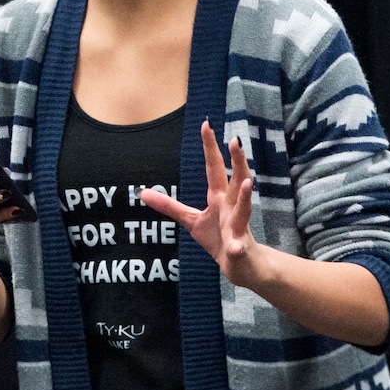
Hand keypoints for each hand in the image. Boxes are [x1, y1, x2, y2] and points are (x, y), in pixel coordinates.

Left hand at [140, 120, 255, 284]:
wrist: (242, 265)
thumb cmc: (218, 238)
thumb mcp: (190, 220)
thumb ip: (170, 206)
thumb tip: (142, 193)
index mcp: (219, 198)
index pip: (214, 168)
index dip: (210, 147)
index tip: (206, 124)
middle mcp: (231, 207)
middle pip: (235, 179)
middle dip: (237, 161)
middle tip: (236, 140)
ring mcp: (237, 227)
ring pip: (243, 209)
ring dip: (244, 196)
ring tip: (246, 183)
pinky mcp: (239, 248)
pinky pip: (238, 247)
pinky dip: (236, 246)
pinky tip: (235, 247)